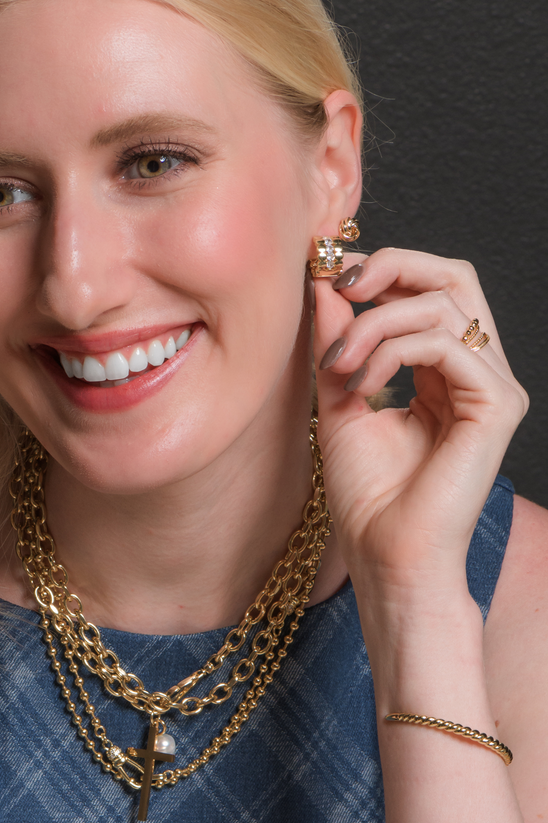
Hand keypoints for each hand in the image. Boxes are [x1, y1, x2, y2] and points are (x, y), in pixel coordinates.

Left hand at [312, 247, 527, 605]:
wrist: (384, 555)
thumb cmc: (366, 496)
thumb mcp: (340, 398)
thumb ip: (339, 341)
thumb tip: (325, 283)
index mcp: (442, 369)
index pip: (429, 289)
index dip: (383, 268)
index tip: (327, 274)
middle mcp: (476, 371)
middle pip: (454, 277)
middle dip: (392, 267)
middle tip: (341, 283)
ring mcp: (492, 387)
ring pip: (443, 307)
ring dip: (375, 324)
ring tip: (337, 364)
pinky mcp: (497, 405)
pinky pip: (447, 345)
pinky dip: (392, 354)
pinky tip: (360, 386)